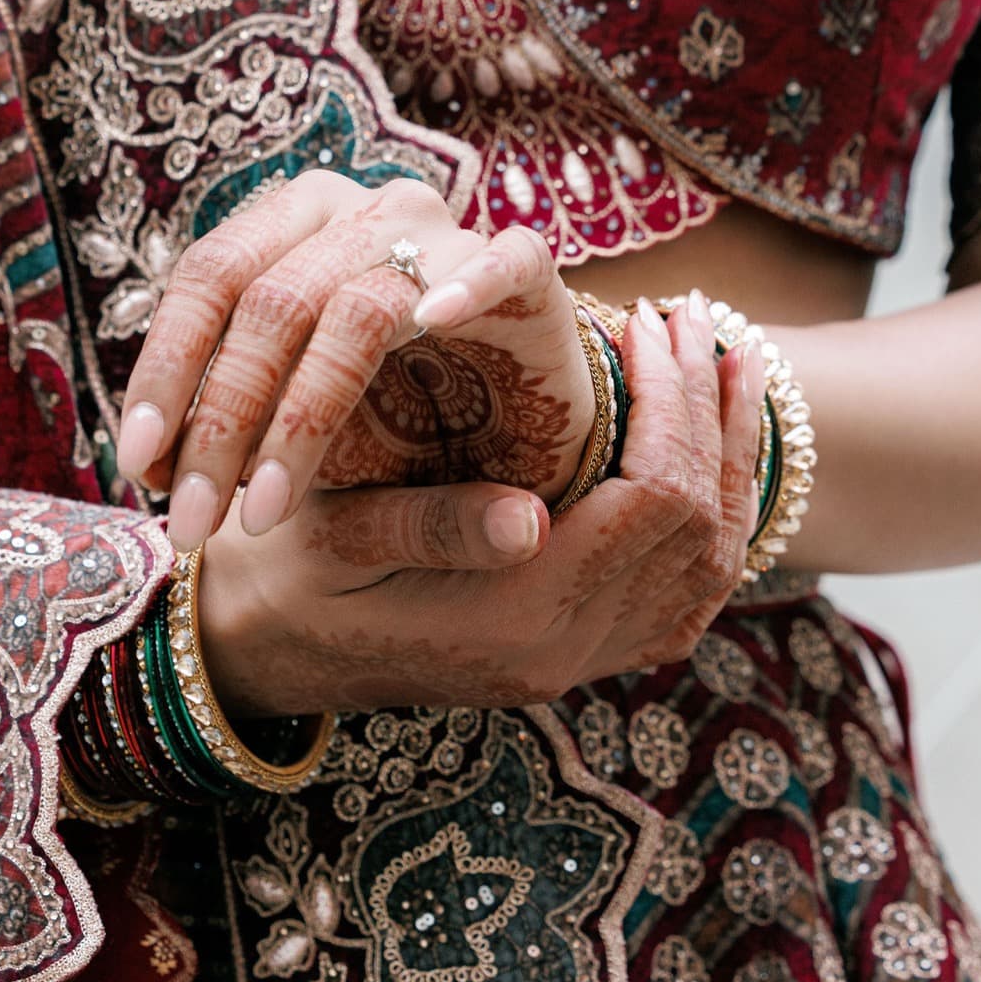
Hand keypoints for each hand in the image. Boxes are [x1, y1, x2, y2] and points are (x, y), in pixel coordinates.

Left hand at [116, 172, 593, 549]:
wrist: (514, 437)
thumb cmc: (390, 420)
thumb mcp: (290, 424)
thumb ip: (227, 427)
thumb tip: (146, 465)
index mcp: (295, 220)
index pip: (211, 274)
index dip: (166, 367)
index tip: (138, 463)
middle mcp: (364, 210)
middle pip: (272, 299)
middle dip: (222, 419)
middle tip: (192, 519)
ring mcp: (447, 234)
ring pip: (359, 307)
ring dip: (302, 419)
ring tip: (266, 510)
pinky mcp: (530, 271)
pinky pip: (502, 262)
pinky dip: (465, 287)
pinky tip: (433, 325)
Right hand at [202, 291, 764, 715]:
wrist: (254, 656)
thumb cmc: (279, 577)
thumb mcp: (332, 541)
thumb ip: (429, 529)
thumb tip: (532, 517)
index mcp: (517, 621)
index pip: (653, 502)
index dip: (668, 404)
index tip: (644, 321)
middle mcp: (567, 654)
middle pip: (700, 527)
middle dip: (706, 412)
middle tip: (690, 317)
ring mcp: (580, 664)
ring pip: (710, 566)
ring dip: (726, 460)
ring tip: (723, 366)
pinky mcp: (576, 656)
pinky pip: (685, 594)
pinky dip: (712, 514)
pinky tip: (703, 450)